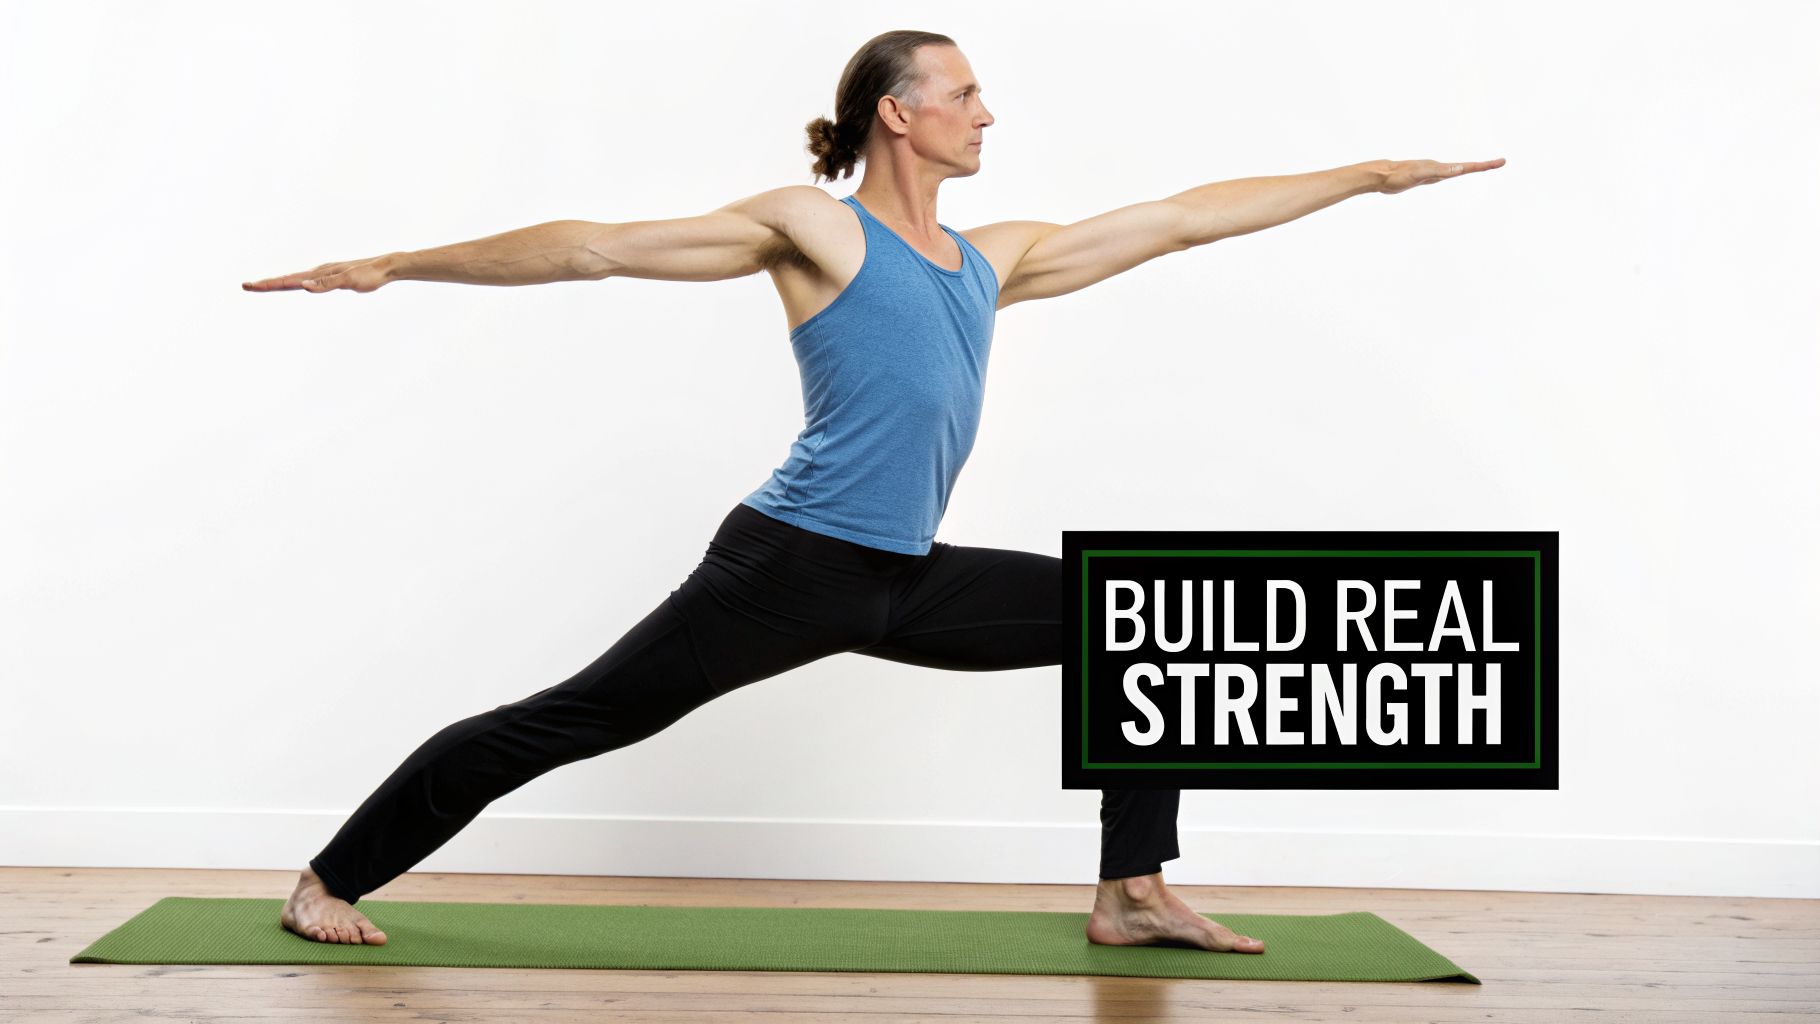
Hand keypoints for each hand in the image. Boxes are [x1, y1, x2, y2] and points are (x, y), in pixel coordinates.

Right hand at [242, 254, 394, 293]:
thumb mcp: (349, 281)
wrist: (385, 267)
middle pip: (287, 279)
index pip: (288, 281)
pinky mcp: (332, 279)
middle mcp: (318, 272)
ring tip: (262, 286)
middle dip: (266, 284)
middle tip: (246, 286)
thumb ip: (327, 284)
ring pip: (295, 280)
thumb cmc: (369, 275)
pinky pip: (308, 282)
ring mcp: (324, 275)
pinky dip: (296, 284)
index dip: (268, 284)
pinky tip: (295, 286)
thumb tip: (304, 286)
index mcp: (318, 274)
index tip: (249, 286)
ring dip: (278, 283)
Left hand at [1378, 158, 1504, 194]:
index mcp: (1440, 168)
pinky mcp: (1423, 176)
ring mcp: (1431, 171)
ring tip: (1484, 166)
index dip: (1484, 166)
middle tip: (1499, 163)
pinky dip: (1454, 173)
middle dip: (1483, 166)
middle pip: (1465, 167)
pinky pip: (1444, 174)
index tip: (1501, 162)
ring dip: (1471, 168)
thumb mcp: (1419, 174)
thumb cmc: (1397, 176)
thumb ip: (1438, 172)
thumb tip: (1458, 169)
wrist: (1380, 175)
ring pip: (1455, 170)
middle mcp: (1438, 168)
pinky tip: (1453, 173)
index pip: (1466, 167)